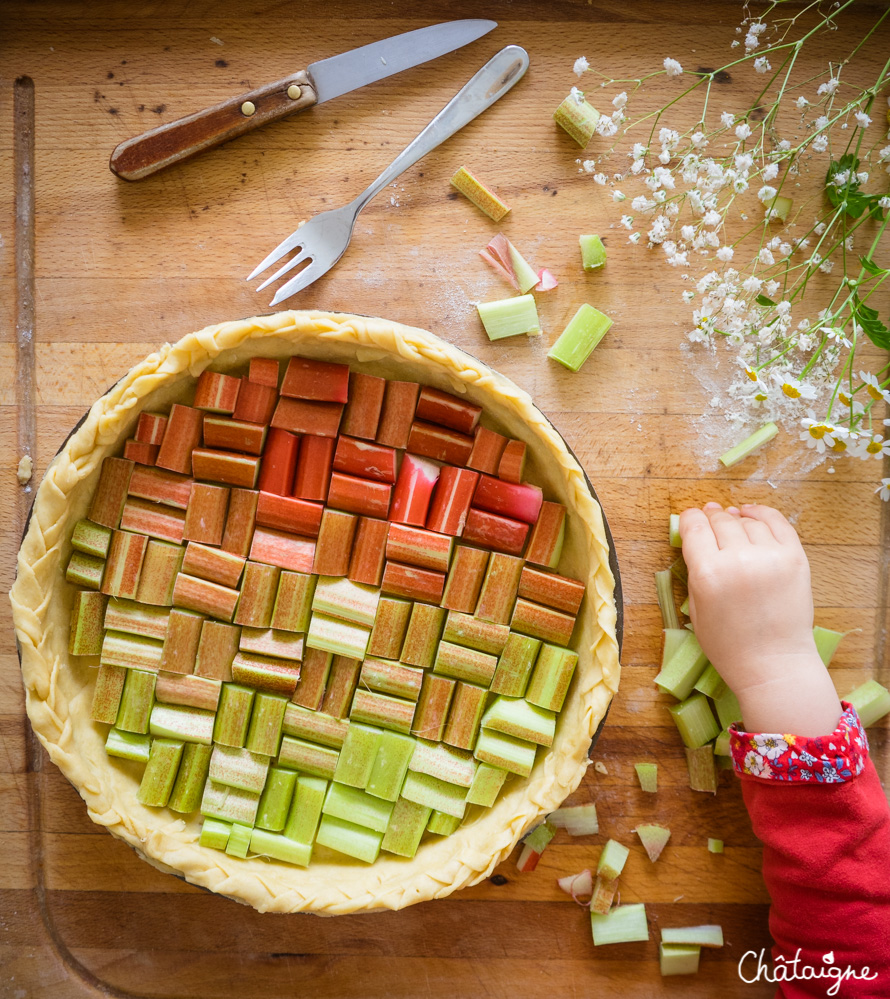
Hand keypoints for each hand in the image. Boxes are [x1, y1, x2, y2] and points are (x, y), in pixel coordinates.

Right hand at [679, 502, 841, 736]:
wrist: (773, 664)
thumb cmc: (728, 644)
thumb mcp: (696, 608)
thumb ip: (695, 570)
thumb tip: (698, 536)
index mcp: (708, 573)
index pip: (694, 527)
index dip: (689, 519)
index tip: (689, 520)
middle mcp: (738, 558)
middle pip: (720, 520)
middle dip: (711, 518)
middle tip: (709, 519)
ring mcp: (770, 556)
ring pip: (747, 521)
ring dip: (736, 519)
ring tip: (732, 521)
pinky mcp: (795, 557)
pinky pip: (776, 522)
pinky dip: (761, 513)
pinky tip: (752, 514)